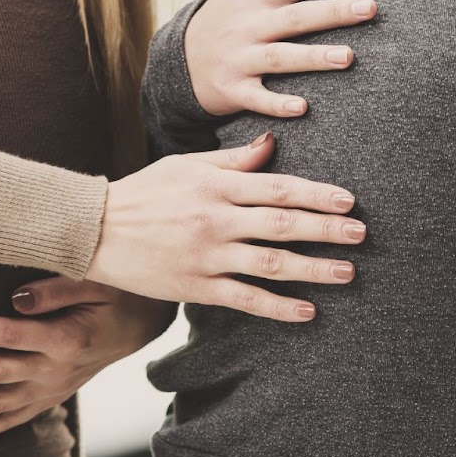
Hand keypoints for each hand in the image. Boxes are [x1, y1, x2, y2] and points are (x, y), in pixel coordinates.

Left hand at [0, 277, 170, 445]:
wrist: (141, 326)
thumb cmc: (118, 296)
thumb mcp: (96, 282)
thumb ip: (56, 290)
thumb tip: (14, 299)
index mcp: (67, 339)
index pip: (12, 335)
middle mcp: (56, 371)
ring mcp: (52, 388)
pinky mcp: (50, 396)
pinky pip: (14, 419)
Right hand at [85, 131, 364, 322]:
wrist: (94, 229)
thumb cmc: (145, 192)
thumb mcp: (187, 165)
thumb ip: (234, 161)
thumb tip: (272, 145)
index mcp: (218, 187)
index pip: (278, 188)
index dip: (317, 194)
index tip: (350, 201)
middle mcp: (217, 220)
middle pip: (283, 225)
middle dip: (327, 230)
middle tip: (362, 235)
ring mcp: (207, 256)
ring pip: (271, 263)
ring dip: (313, 269)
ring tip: (347, 272)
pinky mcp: (196, 286)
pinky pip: (245, 299)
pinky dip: (278, 307)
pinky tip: (307, 311)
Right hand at [187, 0, 378, 117]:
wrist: (178, 61)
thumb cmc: (222, 17)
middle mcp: (251, 25)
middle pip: (297, 16)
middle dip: (334, 12)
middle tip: (372, 7)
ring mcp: (241, 58)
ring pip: (281, 56)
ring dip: (313, 58)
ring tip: (348, 58)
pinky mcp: (234, 89)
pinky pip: (257, 98)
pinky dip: (277, 103)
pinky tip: (302, 108)